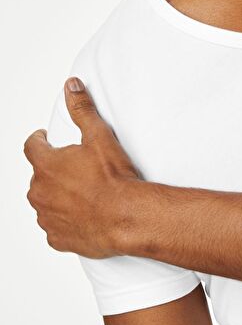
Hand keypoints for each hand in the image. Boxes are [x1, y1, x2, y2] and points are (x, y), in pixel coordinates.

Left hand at [24, 77, 140, 257]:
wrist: (126, 217)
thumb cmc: (114, 180)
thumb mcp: (99, 137)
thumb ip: (82, 109)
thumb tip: (71, 87)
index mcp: (47, 165)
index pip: (32, 147)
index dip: (39, 141)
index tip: (43, 139)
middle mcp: (40, 192)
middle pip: (39, 176)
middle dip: (53, 172)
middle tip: (76, 169)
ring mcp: (47, 217)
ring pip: (45, 203)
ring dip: (58, 197)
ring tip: (82, 194)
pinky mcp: (58, 238)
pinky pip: (55, 227)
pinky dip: (65, 221)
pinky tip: (83, 216)